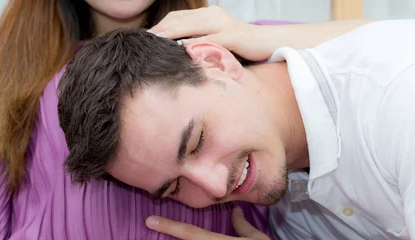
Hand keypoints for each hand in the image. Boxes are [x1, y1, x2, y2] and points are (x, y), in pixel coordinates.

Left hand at [149, 6, 275, 61]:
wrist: (269, 43)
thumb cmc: (243, 46)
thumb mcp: (218, 40)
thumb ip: (201, 41)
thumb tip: (182, 49)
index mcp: (209, 15)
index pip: (178, 17)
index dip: (161, 26)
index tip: (146, 36)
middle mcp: (214, 16)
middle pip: (181, 20)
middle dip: (161, 30)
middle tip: (145, 40)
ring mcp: (224, 24)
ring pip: (192, 27)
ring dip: (172, 34)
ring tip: (157, 42)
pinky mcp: (233, 36)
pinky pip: (211, 40)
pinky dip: (196, 44)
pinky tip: (183, 49)